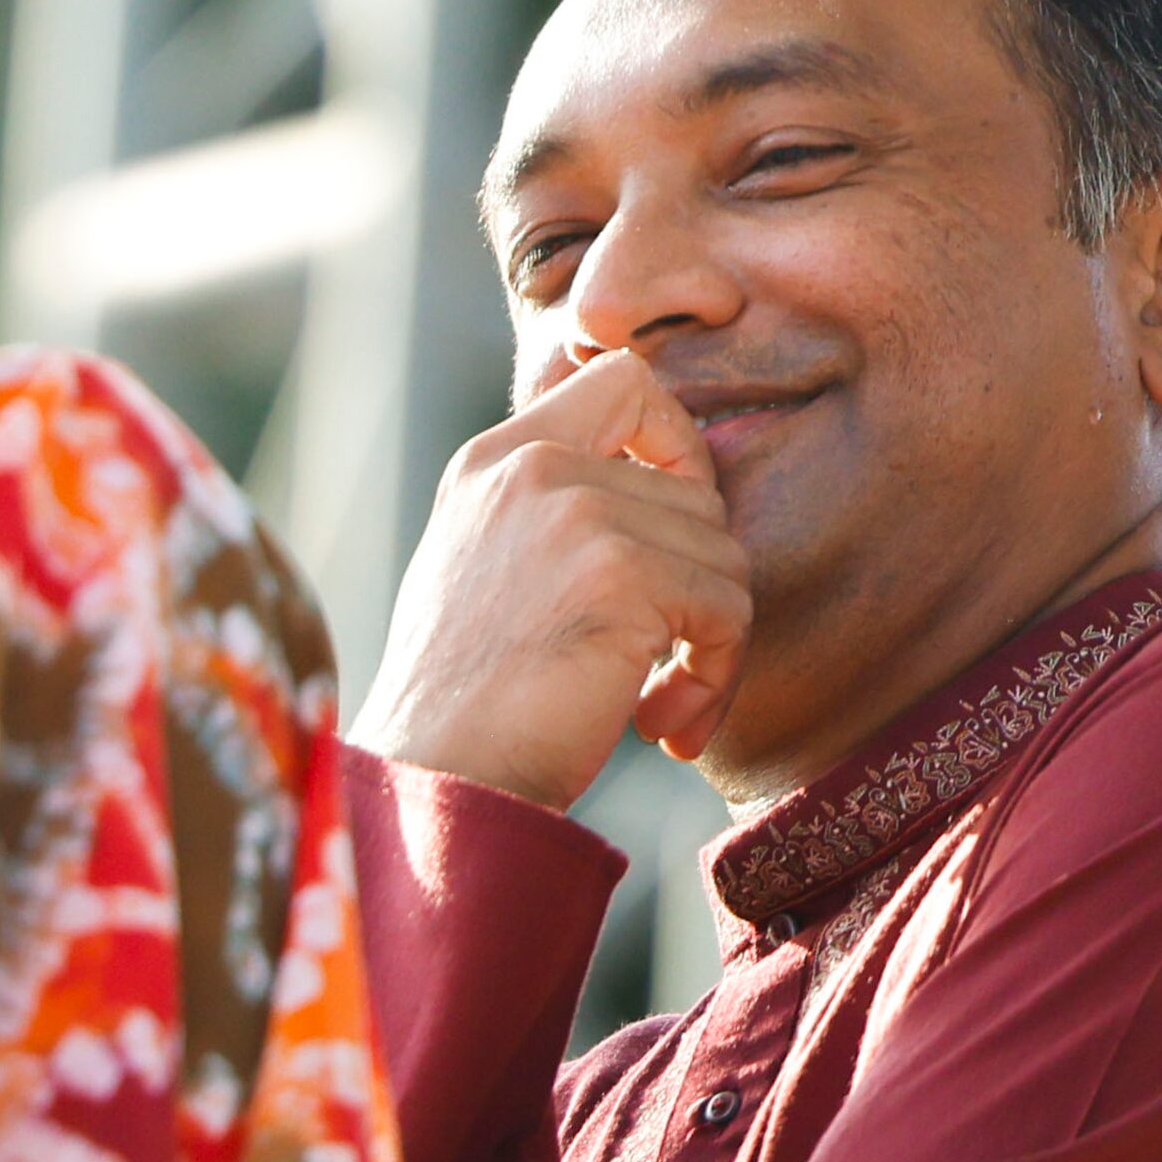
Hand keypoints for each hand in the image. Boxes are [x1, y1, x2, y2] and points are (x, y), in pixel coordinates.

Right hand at [347, 350, 750, 809]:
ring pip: (723, 554)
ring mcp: (576, 511)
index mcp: (493, 459)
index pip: (625, 380)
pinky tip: (656, 725)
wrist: (433, 780)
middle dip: (698, 586)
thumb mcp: (483, 564)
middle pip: (696, 491)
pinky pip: (728, 610)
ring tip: (652, 706)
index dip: (676, 443)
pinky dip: (714, 678)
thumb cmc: (463, 703)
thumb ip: (549, 511)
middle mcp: (531, 466)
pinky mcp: (621, 572)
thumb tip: (667, 495)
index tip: (666, 529)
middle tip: (663, 662)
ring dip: (708, 645)